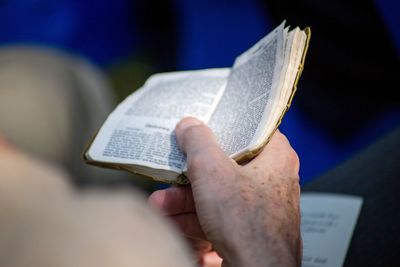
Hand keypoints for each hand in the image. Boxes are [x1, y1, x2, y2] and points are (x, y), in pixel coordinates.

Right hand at [149, 117, 301, 266]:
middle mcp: (270, 180)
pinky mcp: (246, 228)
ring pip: (217, 193)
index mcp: (275, 157)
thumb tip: (189, 125)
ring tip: (160, 204)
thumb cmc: (248, 224)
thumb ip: (198, 142)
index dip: (224, 127)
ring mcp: (258, 206)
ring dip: (184, 200)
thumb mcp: (213, 171)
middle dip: (189, 174)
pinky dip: (195, 218)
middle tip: (170, 170)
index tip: (201, 125)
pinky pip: (218, 215)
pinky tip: (171, 222)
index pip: (250, 130)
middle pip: (225, 165)